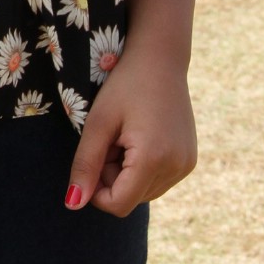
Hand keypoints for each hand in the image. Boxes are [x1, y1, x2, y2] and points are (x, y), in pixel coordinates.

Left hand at [64, 43, 196, 216]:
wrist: (161, 59)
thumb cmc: (124, 85)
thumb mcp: (98, 123)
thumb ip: (85, 165)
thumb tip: (73, 204)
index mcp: (153, 158)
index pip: (118, 204)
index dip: (96, 191)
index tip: (92, 161)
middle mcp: (176, 166)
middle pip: (131, 198)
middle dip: (112, 177)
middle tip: (111, 139)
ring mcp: (186, 164)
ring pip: (144, 192)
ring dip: (127, 173)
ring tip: (125, 136)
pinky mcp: (189, 160)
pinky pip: (158, 180)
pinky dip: (143, 167)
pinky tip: (142, 137)